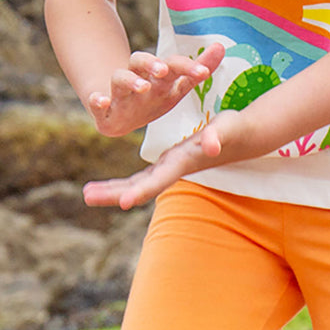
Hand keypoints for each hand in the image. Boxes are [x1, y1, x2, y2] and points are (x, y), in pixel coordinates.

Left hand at [82, 112, 235, 208]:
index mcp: (183, 161)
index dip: (141, 189)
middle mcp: (174, 168)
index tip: (123, 202)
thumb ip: (218, 135)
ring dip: (112, 190)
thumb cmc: (234, 129)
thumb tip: (212, 144)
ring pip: (137, 183)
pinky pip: (142, 177)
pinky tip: (107, 188)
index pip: (159, 178)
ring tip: (87, 194)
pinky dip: (123, 183)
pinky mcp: (169, 164)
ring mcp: (170, 168)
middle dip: (115, 192)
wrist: (242, 137)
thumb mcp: (226, 127)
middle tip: (86, 196)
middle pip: (141, 185)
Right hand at [86, 42, 223, 136]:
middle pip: (142, 62)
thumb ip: (198, 69)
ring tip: (141, 87)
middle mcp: (138, 79)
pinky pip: (96, 101)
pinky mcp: (101, 108)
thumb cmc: (152, 98)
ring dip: (130, 81)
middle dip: (152, 64)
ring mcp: (119, 92)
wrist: (118, 116)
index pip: (172, 65)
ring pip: (120, 78)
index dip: (187, 67)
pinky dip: (97, 100)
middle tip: (163, 70)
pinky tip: (101, 101)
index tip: (204, 73)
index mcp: (157, 76)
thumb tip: (221, 46)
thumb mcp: (176, 87)